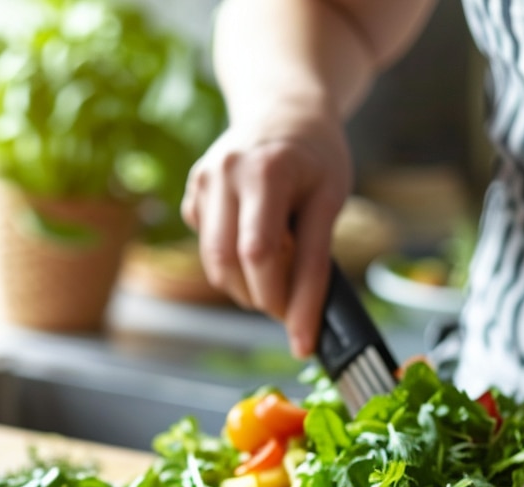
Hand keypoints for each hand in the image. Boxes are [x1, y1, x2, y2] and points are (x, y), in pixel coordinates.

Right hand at [181, 113, 351, 357]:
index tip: (301, 343)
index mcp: (264, 170)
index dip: (284, 303)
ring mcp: (202, 182)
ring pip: (213, 262)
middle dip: (261, 296)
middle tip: (289, 301)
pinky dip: (232, 258)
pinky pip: (207, 245)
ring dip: (243, 285)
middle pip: (230, 263)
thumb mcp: (331, 197)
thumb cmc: (316, 154)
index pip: (264, 255)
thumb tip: (303, 321)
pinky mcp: (193, 191)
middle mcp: (224, 173)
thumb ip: (315, 256)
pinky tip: (255, 235)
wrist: (283, 108)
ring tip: (275, 271)